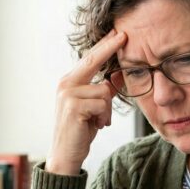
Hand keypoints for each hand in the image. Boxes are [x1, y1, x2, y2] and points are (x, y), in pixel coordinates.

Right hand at [46, 30, 127, 174]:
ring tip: (98, 122)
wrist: (65, 156)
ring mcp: (68, 94)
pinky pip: (102, 104)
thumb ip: (103, 91)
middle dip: (109, 47)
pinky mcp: (73, 106)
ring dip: (107, 110)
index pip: (89, 59)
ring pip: (104, 91)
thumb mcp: (93, 108)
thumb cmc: (79, 131)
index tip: (117, 32)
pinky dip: (103, 117)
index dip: (104, 45)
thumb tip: (118, 76)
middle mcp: (66, 84)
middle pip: (92, 60)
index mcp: (69, 82)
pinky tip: (94, 126)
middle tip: (124, 35)